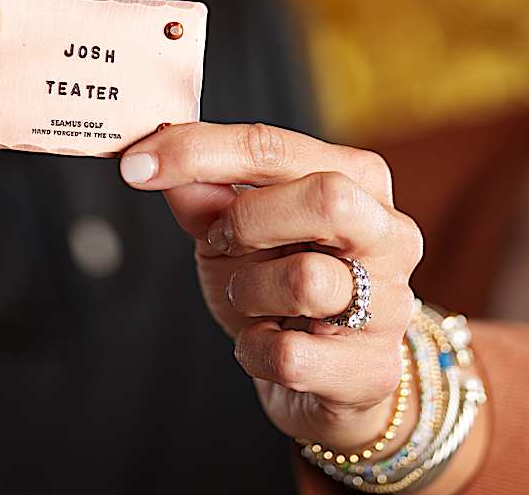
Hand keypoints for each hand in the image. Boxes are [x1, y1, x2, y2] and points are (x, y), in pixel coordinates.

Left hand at [120, 123, 423, 450]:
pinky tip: (266, 345)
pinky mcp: (372, 370)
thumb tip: (157, 160)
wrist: (326, 380)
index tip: (137, 165)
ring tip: (252, 301)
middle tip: (220, 243)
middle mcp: (389, 234)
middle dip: (249, 220)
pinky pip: (291, 355)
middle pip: (325, 197)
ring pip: (306, 280)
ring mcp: (390, 304)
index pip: (277, 148)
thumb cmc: (284, 292)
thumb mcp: (237, 237)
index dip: (200, 151)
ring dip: (248, 292)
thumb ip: (205, 199)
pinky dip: (255, 350)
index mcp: (358, 181)